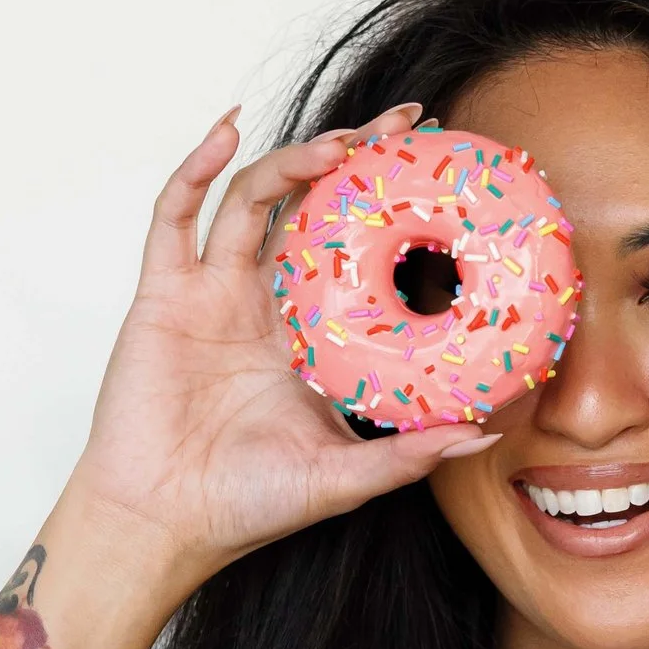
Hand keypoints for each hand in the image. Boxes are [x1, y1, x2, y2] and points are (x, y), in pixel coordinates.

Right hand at [59, 108, 495, 592]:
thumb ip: (409, 456)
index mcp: (306, 333)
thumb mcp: (344, 479)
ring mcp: (211, 291)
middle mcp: (262, 301)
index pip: (356, 247)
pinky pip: (174, 216)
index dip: (391, 206)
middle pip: (310, 204)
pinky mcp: (163, 294)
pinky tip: (226, 132)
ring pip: (253, 198)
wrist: (163, 524)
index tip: (437, 170)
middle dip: (354, 156)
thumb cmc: (246, 505)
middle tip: (405, 123)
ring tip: (339, 145)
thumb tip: (485, 436)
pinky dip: (195, 169)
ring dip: (294, 160)